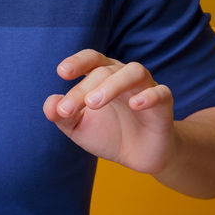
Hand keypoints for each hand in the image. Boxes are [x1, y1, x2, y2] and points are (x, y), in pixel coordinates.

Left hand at [43, 49, 179, 174]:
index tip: (62, 72)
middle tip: (68, 110)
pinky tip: (135, 105)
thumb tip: (50, 105)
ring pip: (134, 72)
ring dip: (112, 85)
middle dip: (84, 88)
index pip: (92, 59)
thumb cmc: (108, 134)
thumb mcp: (79, 128)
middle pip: (105, 71)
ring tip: (93, 103)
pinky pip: (161, 93)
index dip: (77, 62)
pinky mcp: (164, 105)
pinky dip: (149, 96)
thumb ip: (62, 116)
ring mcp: (146, 88)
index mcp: (103, 76)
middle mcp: (124, 76)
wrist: (139, 155)